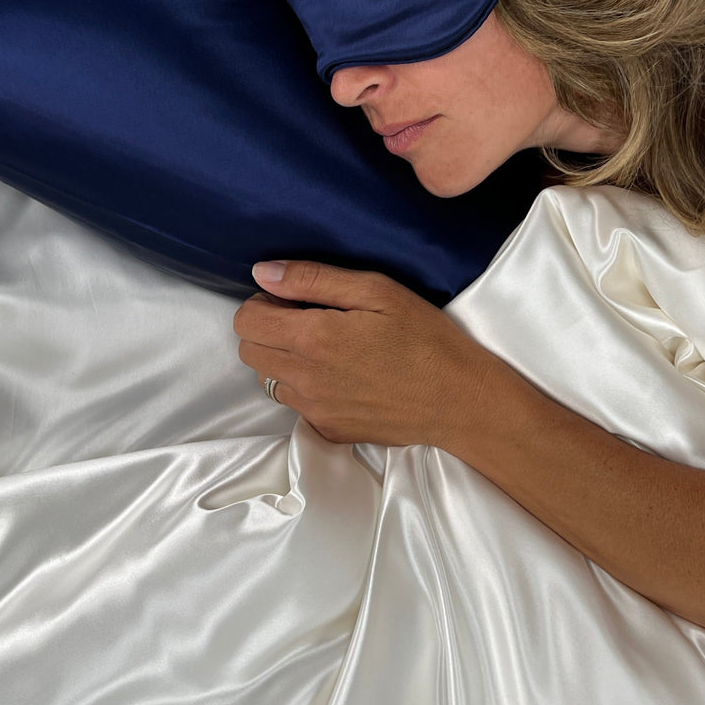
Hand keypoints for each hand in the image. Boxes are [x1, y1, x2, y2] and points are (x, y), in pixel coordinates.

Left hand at [232, 260, 496, 446]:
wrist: (459, 400)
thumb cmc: (424, 337)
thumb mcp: (376, 290)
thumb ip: (313, 279)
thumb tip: (263, 272)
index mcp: (311, 339)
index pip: (245, 321)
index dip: (264, 302)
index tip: (294, 299)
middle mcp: (304, 380)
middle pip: (249, 352)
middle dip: (268, 330)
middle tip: (310, 319)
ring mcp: (314, 411)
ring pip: (269, 380)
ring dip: (285, 360)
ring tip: (329, 349)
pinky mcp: (328, 432)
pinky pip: (297, 405)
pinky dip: (307, 388)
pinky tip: (345, 377)